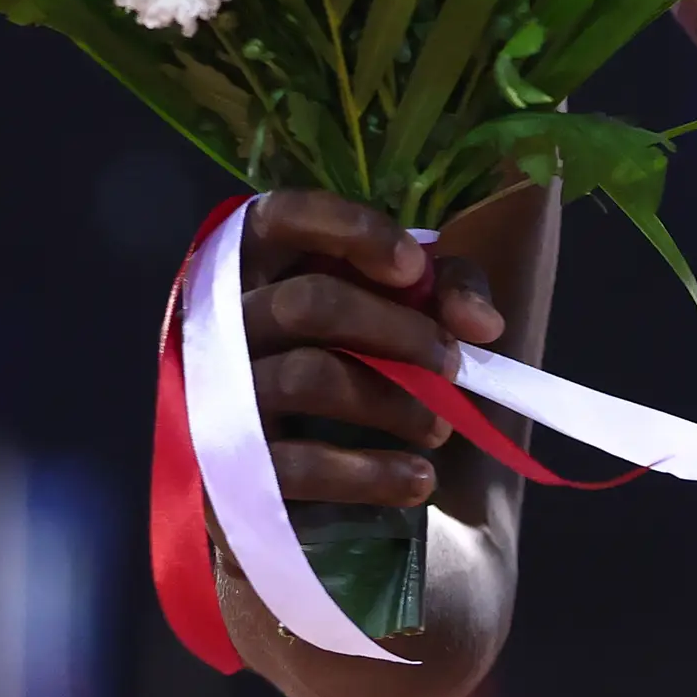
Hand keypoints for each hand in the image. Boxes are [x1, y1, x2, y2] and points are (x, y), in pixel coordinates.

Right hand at [240, 191, 508, 509]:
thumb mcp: (386, 304)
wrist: (249, 472)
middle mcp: (220, 317)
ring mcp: (213, 391)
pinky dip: (368, 474)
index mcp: (254, 261)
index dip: (350, 231)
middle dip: (398, 331)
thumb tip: (483, 323)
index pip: (283, 216)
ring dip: (392, 401)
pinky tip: (417, 480)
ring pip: (305, 377)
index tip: (414, 268)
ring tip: (441, 426)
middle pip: (309, 303)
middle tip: (453, 365)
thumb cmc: (330, 356)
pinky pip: (297, 464)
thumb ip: (441, 290)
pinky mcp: (221, 464)